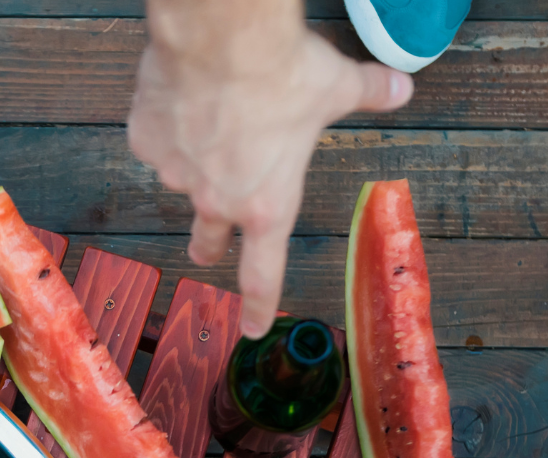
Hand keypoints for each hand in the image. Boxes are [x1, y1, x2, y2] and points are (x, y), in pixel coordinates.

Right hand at [128, 0, 413, 337]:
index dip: (257, 304)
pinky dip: (167, 126)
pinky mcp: (147, 140)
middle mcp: (218, 200)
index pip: (262, 273)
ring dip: (193, 166)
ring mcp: (177, 173)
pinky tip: (181, 101)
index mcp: (268, 205)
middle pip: (209, 239)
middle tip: (205, 249)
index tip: (251, 326)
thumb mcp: (337, 88)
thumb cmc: (284, 74)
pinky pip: (156, 141)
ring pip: (182, 179)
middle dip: (208, 246)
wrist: (223, 41)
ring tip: (206, 126)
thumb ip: (368, 93)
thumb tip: (399, 88)